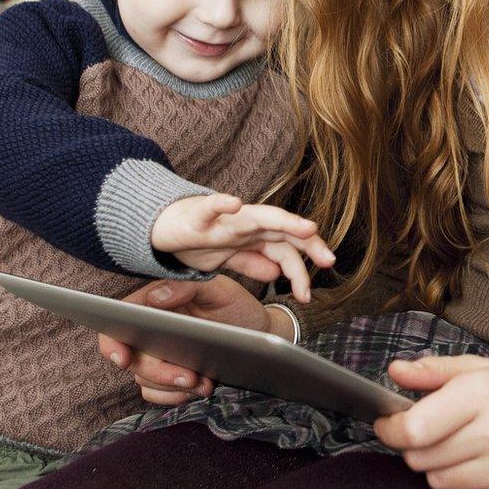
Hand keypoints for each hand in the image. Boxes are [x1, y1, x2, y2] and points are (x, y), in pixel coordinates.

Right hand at [95, 276, 293, 404]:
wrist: (257, 332)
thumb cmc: (234, 305)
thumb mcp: (218, 288)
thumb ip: (186, 285)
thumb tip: (154, 297)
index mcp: (153, 304)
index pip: (119, 320)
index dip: (112, 341)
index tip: (122, 358)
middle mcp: (149, 330)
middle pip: (133, 358)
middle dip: (160, 372)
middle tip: (190, 376)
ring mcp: (156, 356)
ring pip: (145, 379)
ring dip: (172, 386)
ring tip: (204, 382)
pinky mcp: (167, 377)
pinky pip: (156, 394)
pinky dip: (173, 397)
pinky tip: (195, 390)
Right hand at [151, 194, 335, 301]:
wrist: (160, 227)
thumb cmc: (196, 239)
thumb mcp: (228, 258)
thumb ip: (252, 262)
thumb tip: (277, 273)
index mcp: (253, 235)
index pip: (286, 246)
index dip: (303, 263)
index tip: (316, 285)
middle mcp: (244, 223)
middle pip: (282, 230)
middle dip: (307, 243)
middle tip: (328, 260)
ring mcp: (223, 218)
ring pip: (257, 216)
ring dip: (284, 220)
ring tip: (306, 227)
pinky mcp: (196, 215)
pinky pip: (209, 207)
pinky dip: (221, 203)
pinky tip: (234, 202)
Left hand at [374, 356, 488, 488]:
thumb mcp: (478, 370)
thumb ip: (432, 370)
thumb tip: (395, 371)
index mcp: (484, 394)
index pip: (414, 428)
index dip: (392, 429)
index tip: (389, 425)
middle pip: (421, 458)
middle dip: (420, 447)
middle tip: (442, 434)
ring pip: (437, 482)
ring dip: (442, 468)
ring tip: (467, 450)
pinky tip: (482, 470)